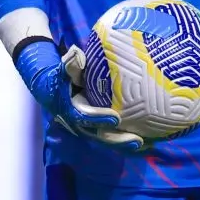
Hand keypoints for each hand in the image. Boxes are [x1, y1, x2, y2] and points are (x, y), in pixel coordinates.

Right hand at [28, 44, 144, 151]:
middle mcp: (79, 122)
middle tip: (137, 141)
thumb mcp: (62, 68)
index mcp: (70, 108)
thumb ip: (70, 64)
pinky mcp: (97, 126)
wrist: (51, 85)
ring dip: (125, 143)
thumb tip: (76, 53)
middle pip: (99, 135)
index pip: (84, 117)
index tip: (115, 120)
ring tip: (146, 145)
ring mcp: (88, 126)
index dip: (98, 120)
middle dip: (117, 139)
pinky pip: (113, 136)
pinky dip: (128, 141)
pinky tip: (148, 144)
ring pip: (107, 138)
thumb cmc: (60, 75)